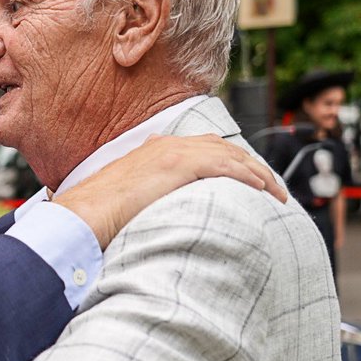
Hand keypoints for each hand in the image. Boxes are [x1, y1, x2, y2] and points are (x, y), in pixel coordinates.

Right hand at [52, 134, 286, 248]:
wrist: (84, 214)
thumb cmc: (97, 215)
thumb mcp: (128, 198)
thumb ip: (148, 196)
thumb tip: (158, 214)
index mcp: (155, 149)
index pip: (204, 147)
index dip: (230, 160)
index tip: (248, 178)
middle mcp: (166, 145)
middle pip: (223, 147)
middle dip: (251, 164)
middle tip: (272, 186)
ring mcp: (172, 152)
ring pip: (229, 155)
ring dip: (258, 172)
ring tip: (276, 192)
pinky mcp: (177, 165)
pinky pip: (224, 167)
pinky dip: (247, 175)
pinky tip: (262, 189)